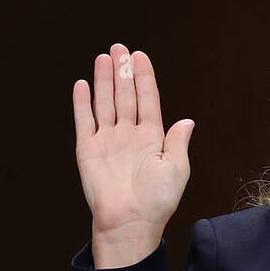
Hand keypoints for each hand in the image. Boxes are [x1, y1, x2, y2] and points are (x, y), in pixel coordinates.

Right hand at [72, 44, 193, 265]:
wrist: (130, 222)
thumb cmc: (156, 201)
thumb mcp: (177, 168)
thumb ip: (178, 141)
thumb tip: (187, 120)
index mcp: (152, 138)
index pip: (148, 100)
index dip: (144, 78)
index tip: (140, 56)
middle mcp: (128, 135)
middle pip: (125, 96)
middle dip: (122, 71)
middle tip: (119, 48)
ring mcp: (107, 141)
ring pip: (105, 103)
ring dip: (104, 80)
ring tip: (104, 58)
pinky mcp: (87, 150)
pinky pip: (84, 121)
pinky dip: (82, 103)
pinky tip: (82, 85)